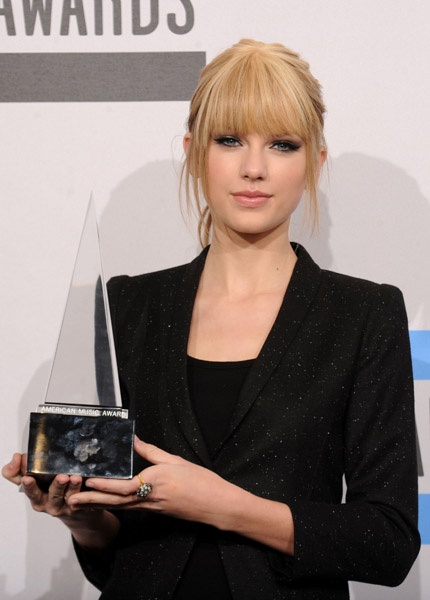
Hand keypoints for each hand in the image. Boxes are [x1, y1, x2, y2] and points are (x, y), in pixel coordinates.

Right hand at [2, 453, 87, 520]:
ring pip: (70, 497)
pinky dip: (87, 492)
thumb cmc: (51, 492)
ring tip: (76, 478)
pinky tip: (89, 484)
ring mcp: (66, 507)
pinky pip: (85, 500)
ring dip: (73, 487)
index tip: (28, 477)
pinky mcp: (80, 507)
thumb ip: (20, 470)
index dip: (29, 484)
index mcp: (37, 497)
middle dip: (57, 486)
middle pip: (53, 495)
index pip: (30, 491)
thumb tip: (17, 457)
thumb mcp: (35, 482)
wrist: (75, 512)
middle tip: (61, 477)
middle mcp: (50, 504)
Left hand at [69, 437, 237, 528]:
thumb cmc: (201, 481)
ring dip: (99, 505)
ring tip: (80, 503)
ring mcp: (152, 507)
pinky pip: (130, 508)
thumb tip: (134, 440)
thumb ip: (152, 452)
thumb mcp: (176, 460)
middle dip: (93, 500)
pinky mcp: (155, 510)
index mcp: (156, 482)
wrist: (216, 504)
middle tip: (72, 500)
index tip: (90, 481)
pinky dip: (113, 505)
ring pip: (120, 506)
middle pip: (116, 501)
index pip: (125, 486)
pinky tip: (103, 503)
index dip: (106, 485)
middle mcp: (150, 498)